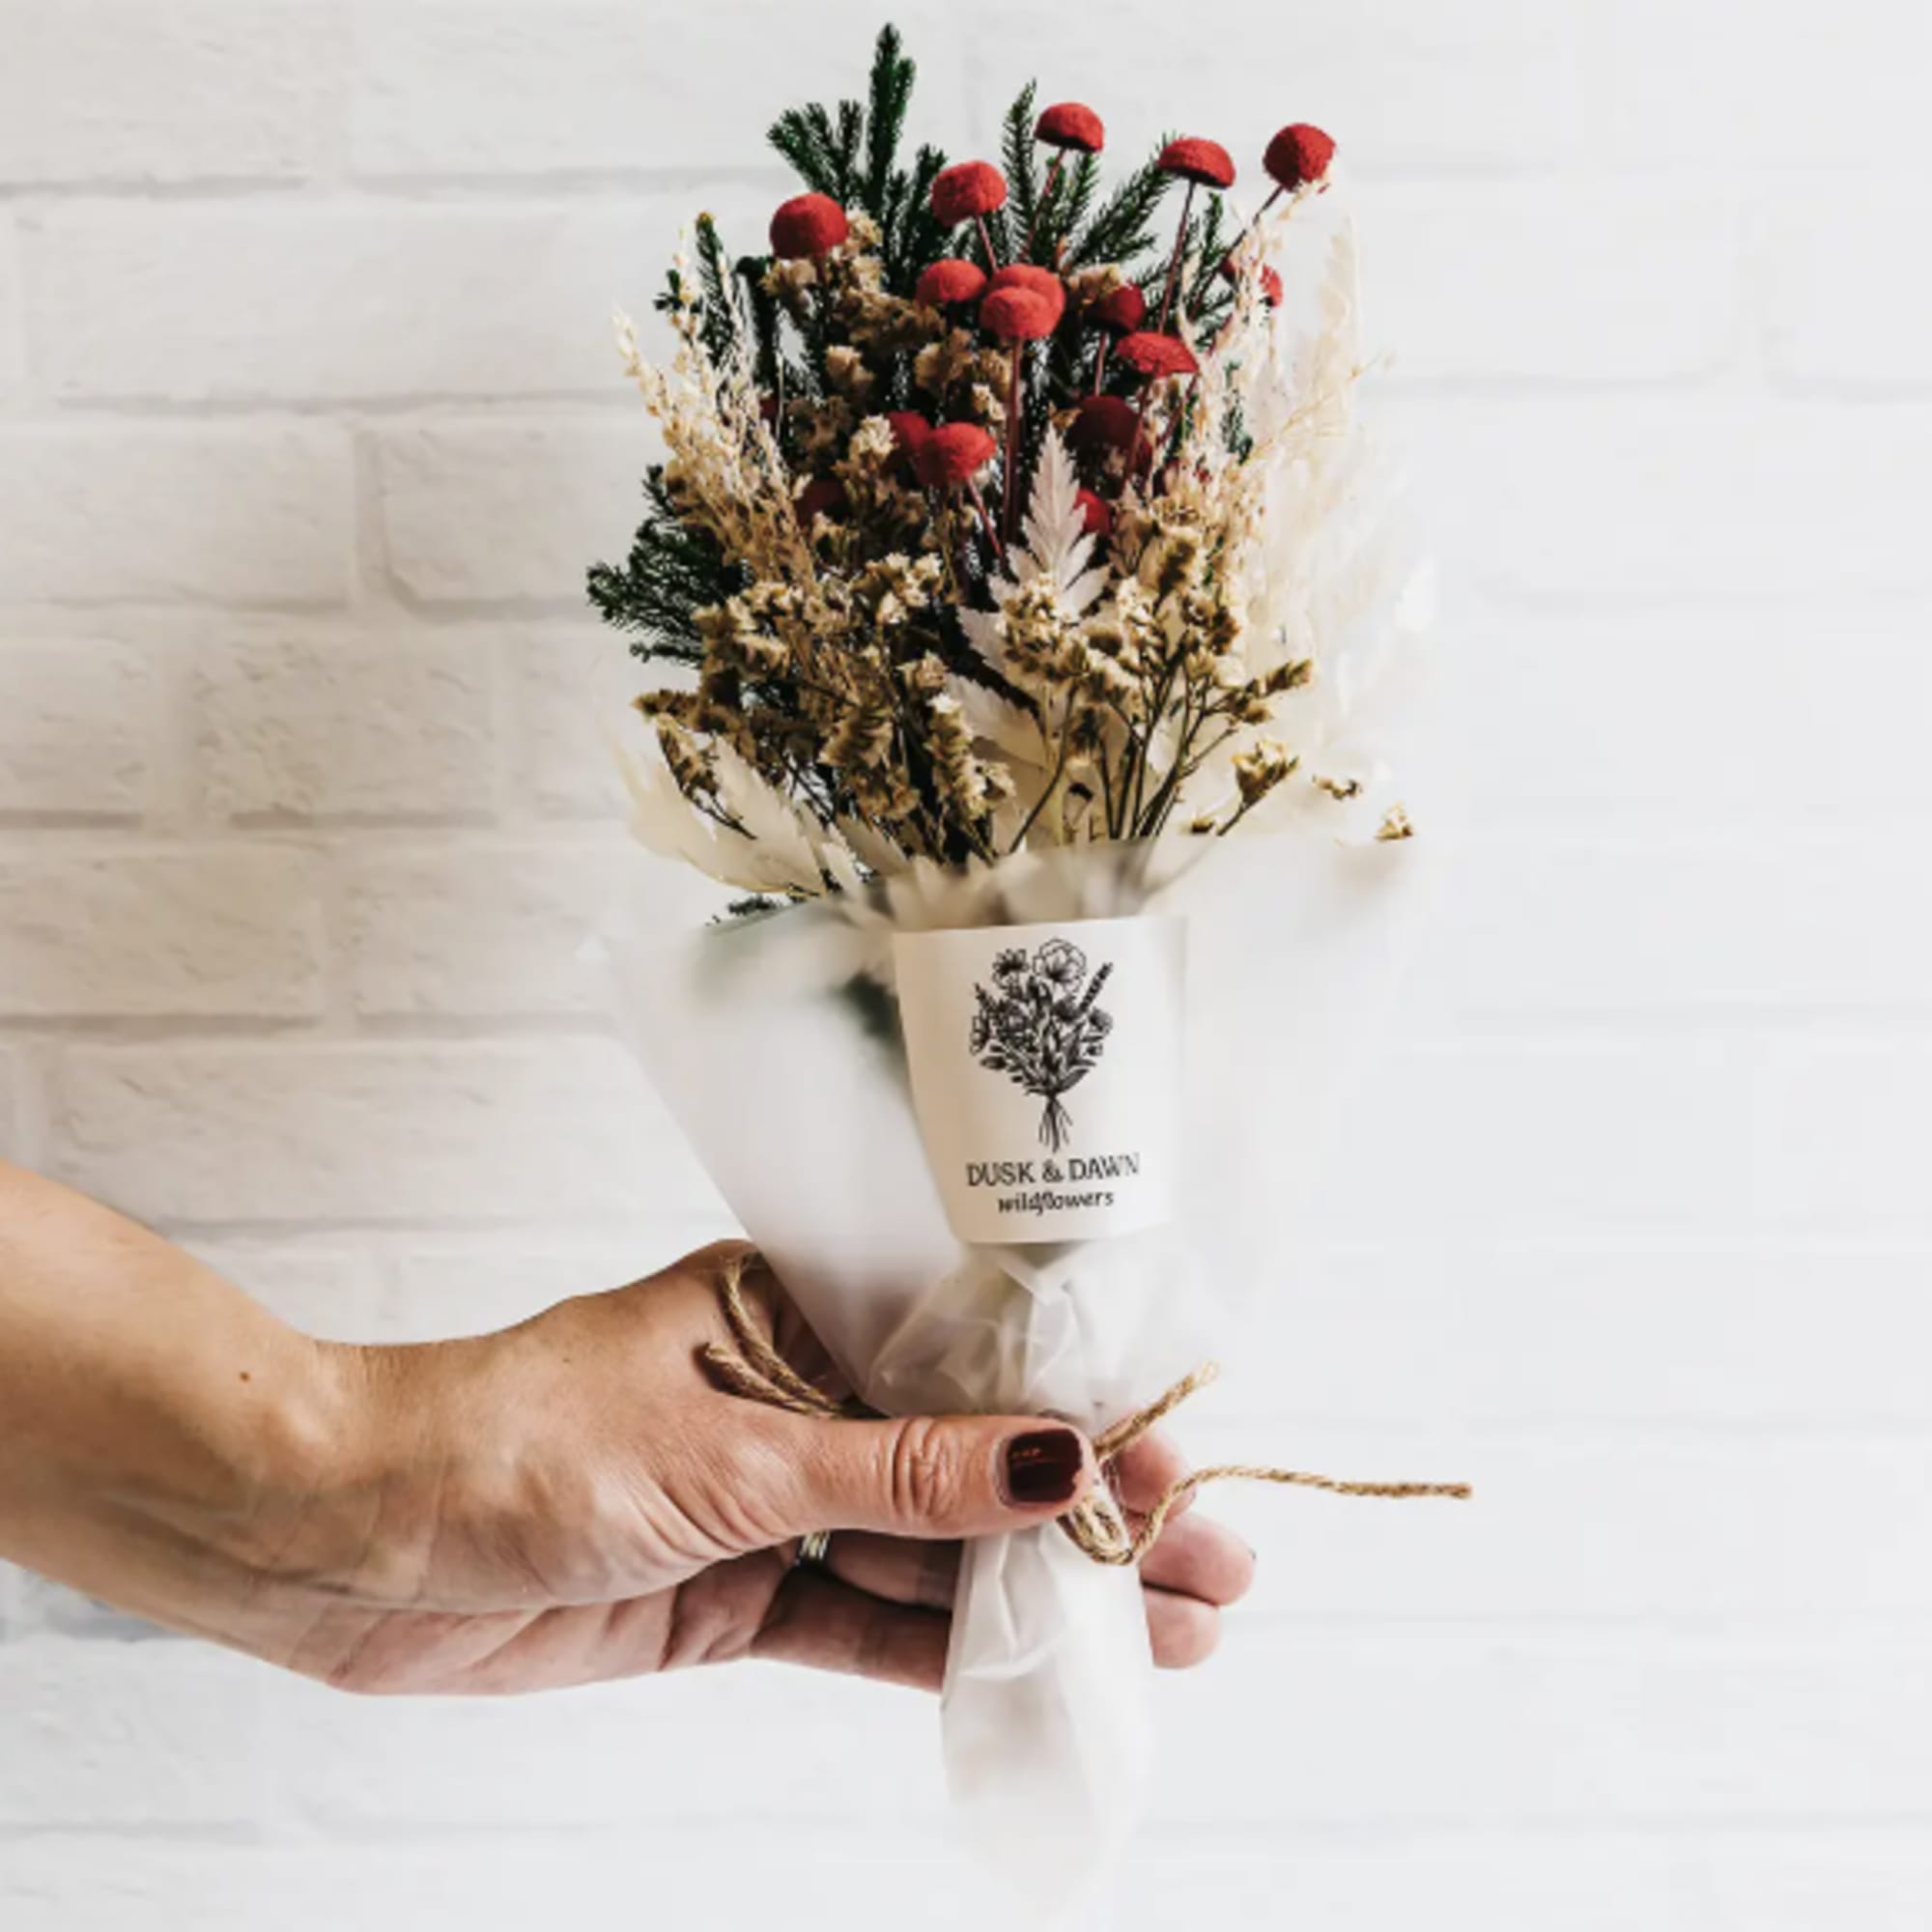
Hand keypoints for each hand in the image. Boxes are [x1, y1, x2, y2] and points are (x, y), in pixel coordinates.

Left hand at [278, 1242, 1255, 1693]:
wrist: (351, 1540)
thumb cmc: (519, 1438)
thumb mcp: (733, 1451)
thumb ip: (899, 1471)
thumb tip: (1054, 1458)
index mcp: (795, 1314)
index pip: (972, 1366)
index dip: (1083, 1419)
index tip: (1176, 1465)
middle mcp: (794, 1401)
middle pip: (970, 1465)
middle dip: (1088, 1518)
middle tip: (1215, 1565)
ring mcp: (768, 1503)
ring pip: (929, 1554)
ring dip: (1035, 1596)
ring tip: (1167, 1633)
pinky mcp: (731, 1591)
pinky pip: (858, 1624)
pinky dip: (941, 1654)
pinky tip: (1036, 1677)